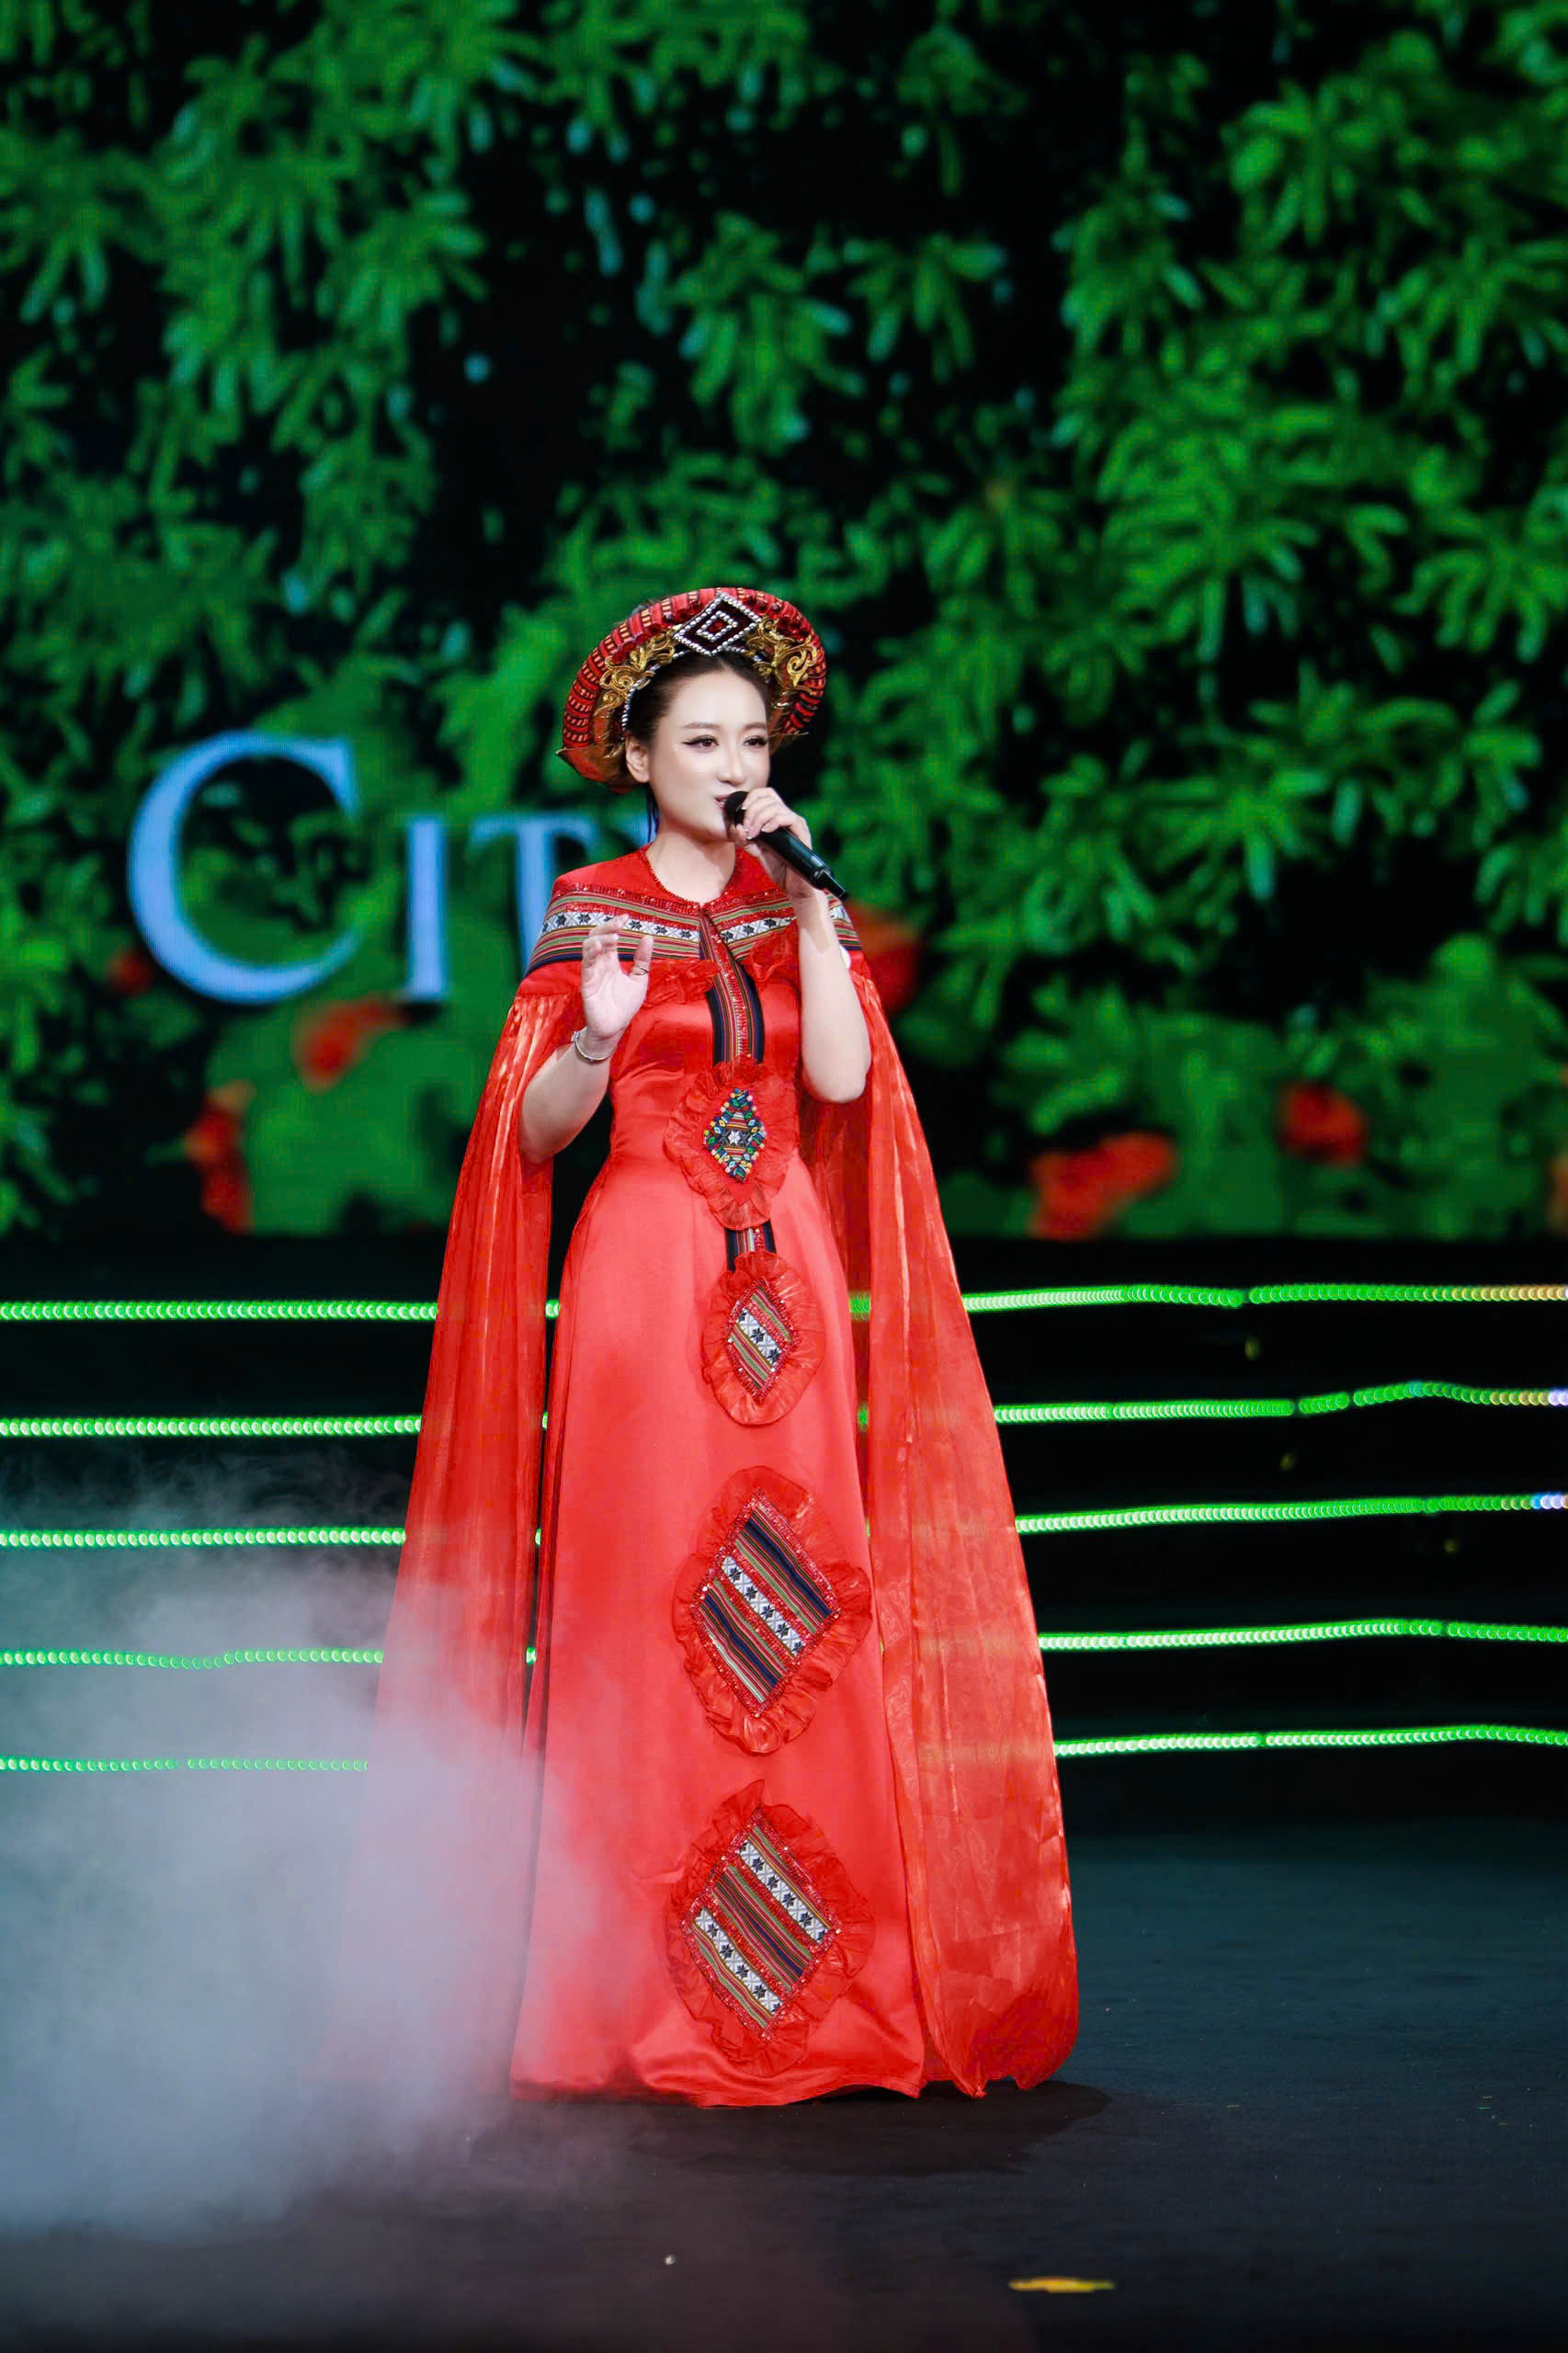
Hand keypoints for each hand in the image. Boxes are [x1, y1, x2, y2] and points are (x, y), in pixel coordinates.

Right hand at [580, 927, 651, 1045]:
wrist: (615, 1028)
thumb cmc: (624, 1006)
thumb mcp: (639, 979)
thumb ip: (642, 960)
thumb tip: (648, 937)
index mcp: (611, 962)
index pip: (610, 937)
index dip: (615, 926)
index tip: (627, 918)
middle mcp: (599, 964)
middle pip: (597, 937)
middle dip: (607, 927)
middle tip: (621, 922)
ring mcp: (592, 972)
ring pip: (589, 947)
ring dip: (600, 938)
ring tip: (615, 936)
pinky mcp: (587, 983)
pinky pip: (586, 964)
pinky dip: (592, 953)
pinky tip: (601, 947)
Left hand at [727, 786, 815, 902]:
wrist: (792, 884)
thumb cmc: (777, 867)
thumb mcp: (755, 851)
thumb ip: (745, 839)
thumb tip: (737, 826)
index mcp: (776, 817)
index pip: (765, 794)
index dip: (752, 797)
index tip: (740, 811)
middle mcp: (787, 816)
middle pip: (768, 797)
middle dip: (752, 810)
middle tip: (745, 828)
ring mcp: (795, 822)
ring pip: (775, 806)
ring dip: (759, 818)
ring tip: (753, 833)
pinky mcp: (801, 831)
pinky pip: (787, 817)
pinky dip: (773, 822)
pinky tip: (764, 832)